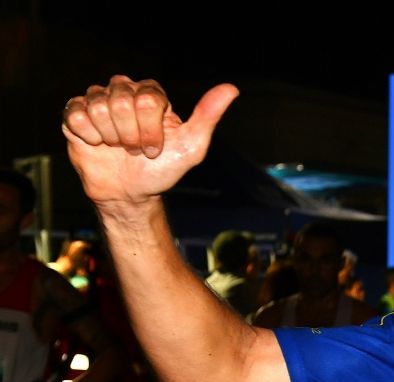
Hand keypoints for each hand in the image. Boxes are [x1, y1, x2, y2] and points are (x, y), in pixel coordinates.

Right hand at [62, 77, 238, 207]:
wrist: (131, 193)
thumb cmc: (162, 169)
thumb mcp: (191, 147)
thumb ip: (208, 116)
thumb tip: (231, 89)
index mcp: (152, 94)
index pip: (148, 100)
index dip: (150, 130)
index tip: (154, 149)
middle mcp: (124, 90)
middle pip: (121, 101)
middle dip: (130, 135)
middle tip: (135, 150)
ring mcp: (98, 100)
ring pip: (97, 107)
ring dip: (110, 137)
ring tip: (117, 147)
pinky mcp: (74, 113)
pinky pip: (76, 116)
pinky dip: (89, 137)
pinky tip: (97, 144)